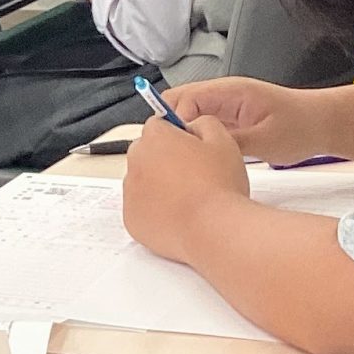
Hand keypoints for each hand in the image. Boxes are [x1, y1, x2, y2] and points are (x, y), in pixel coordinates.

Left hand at [121, 114, 248, 265]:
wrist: (213, 230)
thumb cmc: (219, 187)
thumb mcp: (223, 141)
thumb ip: (204, 123)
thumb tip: (193, 124)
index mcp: (155, 138)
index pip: (158, 125)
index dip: (176, 135)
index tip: (189, 147)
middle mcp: (136, 161)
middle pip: (146, 153)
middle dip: (164, 159)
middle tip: (192, 175)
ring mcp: (130, 192)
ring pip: (143, 181)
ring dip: (159, 185)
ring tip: (188, 198)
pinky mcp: (130, 218)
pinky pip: (141, 208)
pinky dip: (155, 210)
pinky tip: (179, 214)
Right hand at [166, 77, 333, 166]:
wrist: (323, 124)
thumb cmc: (301, 127)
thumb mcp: (264, 141)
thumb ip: (229, 142)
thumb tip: (198, 148)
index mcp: (230, 91)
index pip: (183, 98)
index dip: (172, 122)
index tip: (172, 146)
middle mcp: (223, 95)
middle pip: (178, 104)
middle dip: (170, 128)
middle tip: (173, 155)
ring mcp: (224, 106)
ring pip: (187, 116)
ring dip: (182, 135)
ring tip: (185, 159)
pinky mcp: (229, 119)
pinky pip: (201, 125)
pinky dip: (194, 140)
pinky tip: (199, 159)